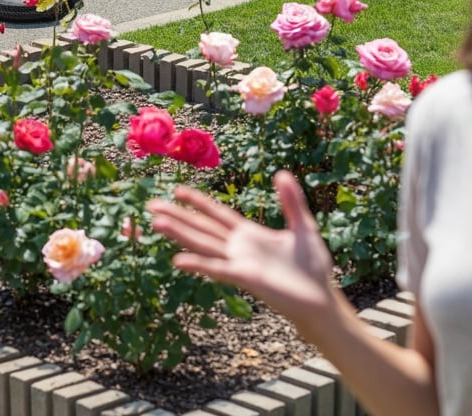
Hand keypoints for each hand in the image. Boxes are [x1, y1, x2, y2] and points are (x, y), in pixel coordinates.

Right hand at [147, 170, 335, 325]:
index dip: (198, 202)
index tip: (177, 190)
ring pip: (203, 245)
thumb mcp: (304, 226)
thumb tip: (282, 173)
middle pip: (201, 228)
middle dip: (177, 216)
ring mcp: (239, 263)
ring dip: (180, 235)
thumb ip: (292, 201)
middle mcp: (238, 248)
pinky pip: (218, 269)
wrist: (321, 298)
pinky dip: (198, 265)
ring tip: (156, 223)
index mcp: (249, 234)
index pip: (217, 214)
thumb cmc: (312, 267)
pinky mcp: (246, 278)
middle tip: (150, 205)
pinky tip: (178, 260)